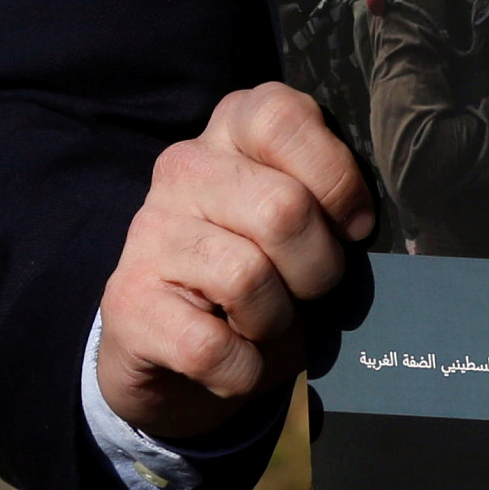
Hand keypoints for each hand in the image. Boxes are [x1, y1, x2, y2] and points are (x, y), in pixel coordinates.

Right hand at [95, 83, 372, 445]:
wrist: (176, 353)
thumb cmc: (263, 276)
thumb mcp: (303, 226)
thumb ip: (330, 207)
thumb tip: (361, 231)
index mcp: (233, 129)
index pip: (282, 118)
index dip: (335, 179)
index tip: (351, 228)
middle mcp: (184, 167)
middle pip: (282, 208)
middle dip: (319, 270)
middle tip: (309, 292)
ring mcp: (149, 232)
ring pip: (248, 278)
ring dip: (277, 323)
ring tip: (263, 325)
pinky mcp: (127, 301)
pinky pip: (213, 348)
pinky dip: (243, 371)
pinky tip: (233, 362)